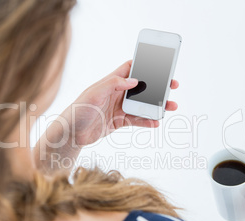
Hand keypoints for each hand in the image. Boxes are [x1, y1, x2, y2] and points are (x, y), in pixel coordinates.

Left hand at [62, 60, 178, 146]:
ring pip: (142, 105)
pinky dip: (147, 121)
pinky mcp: (119, 121)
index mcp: (111, 82)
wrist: (72, 133)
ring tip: (170, 107)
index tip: (160, 64)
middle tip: (172, 86)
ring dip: (156, 106)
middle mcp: (117, 94)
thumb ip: (114, 84)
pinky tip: (156, 123)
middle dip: (157, 87)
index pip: (130, 69)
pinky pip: (137, 120)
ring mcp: (119, 108)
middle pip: (142, 88)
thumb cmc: (79, 109)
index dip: (144, 65)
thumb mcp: (95, 92)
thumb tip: (134, 80)